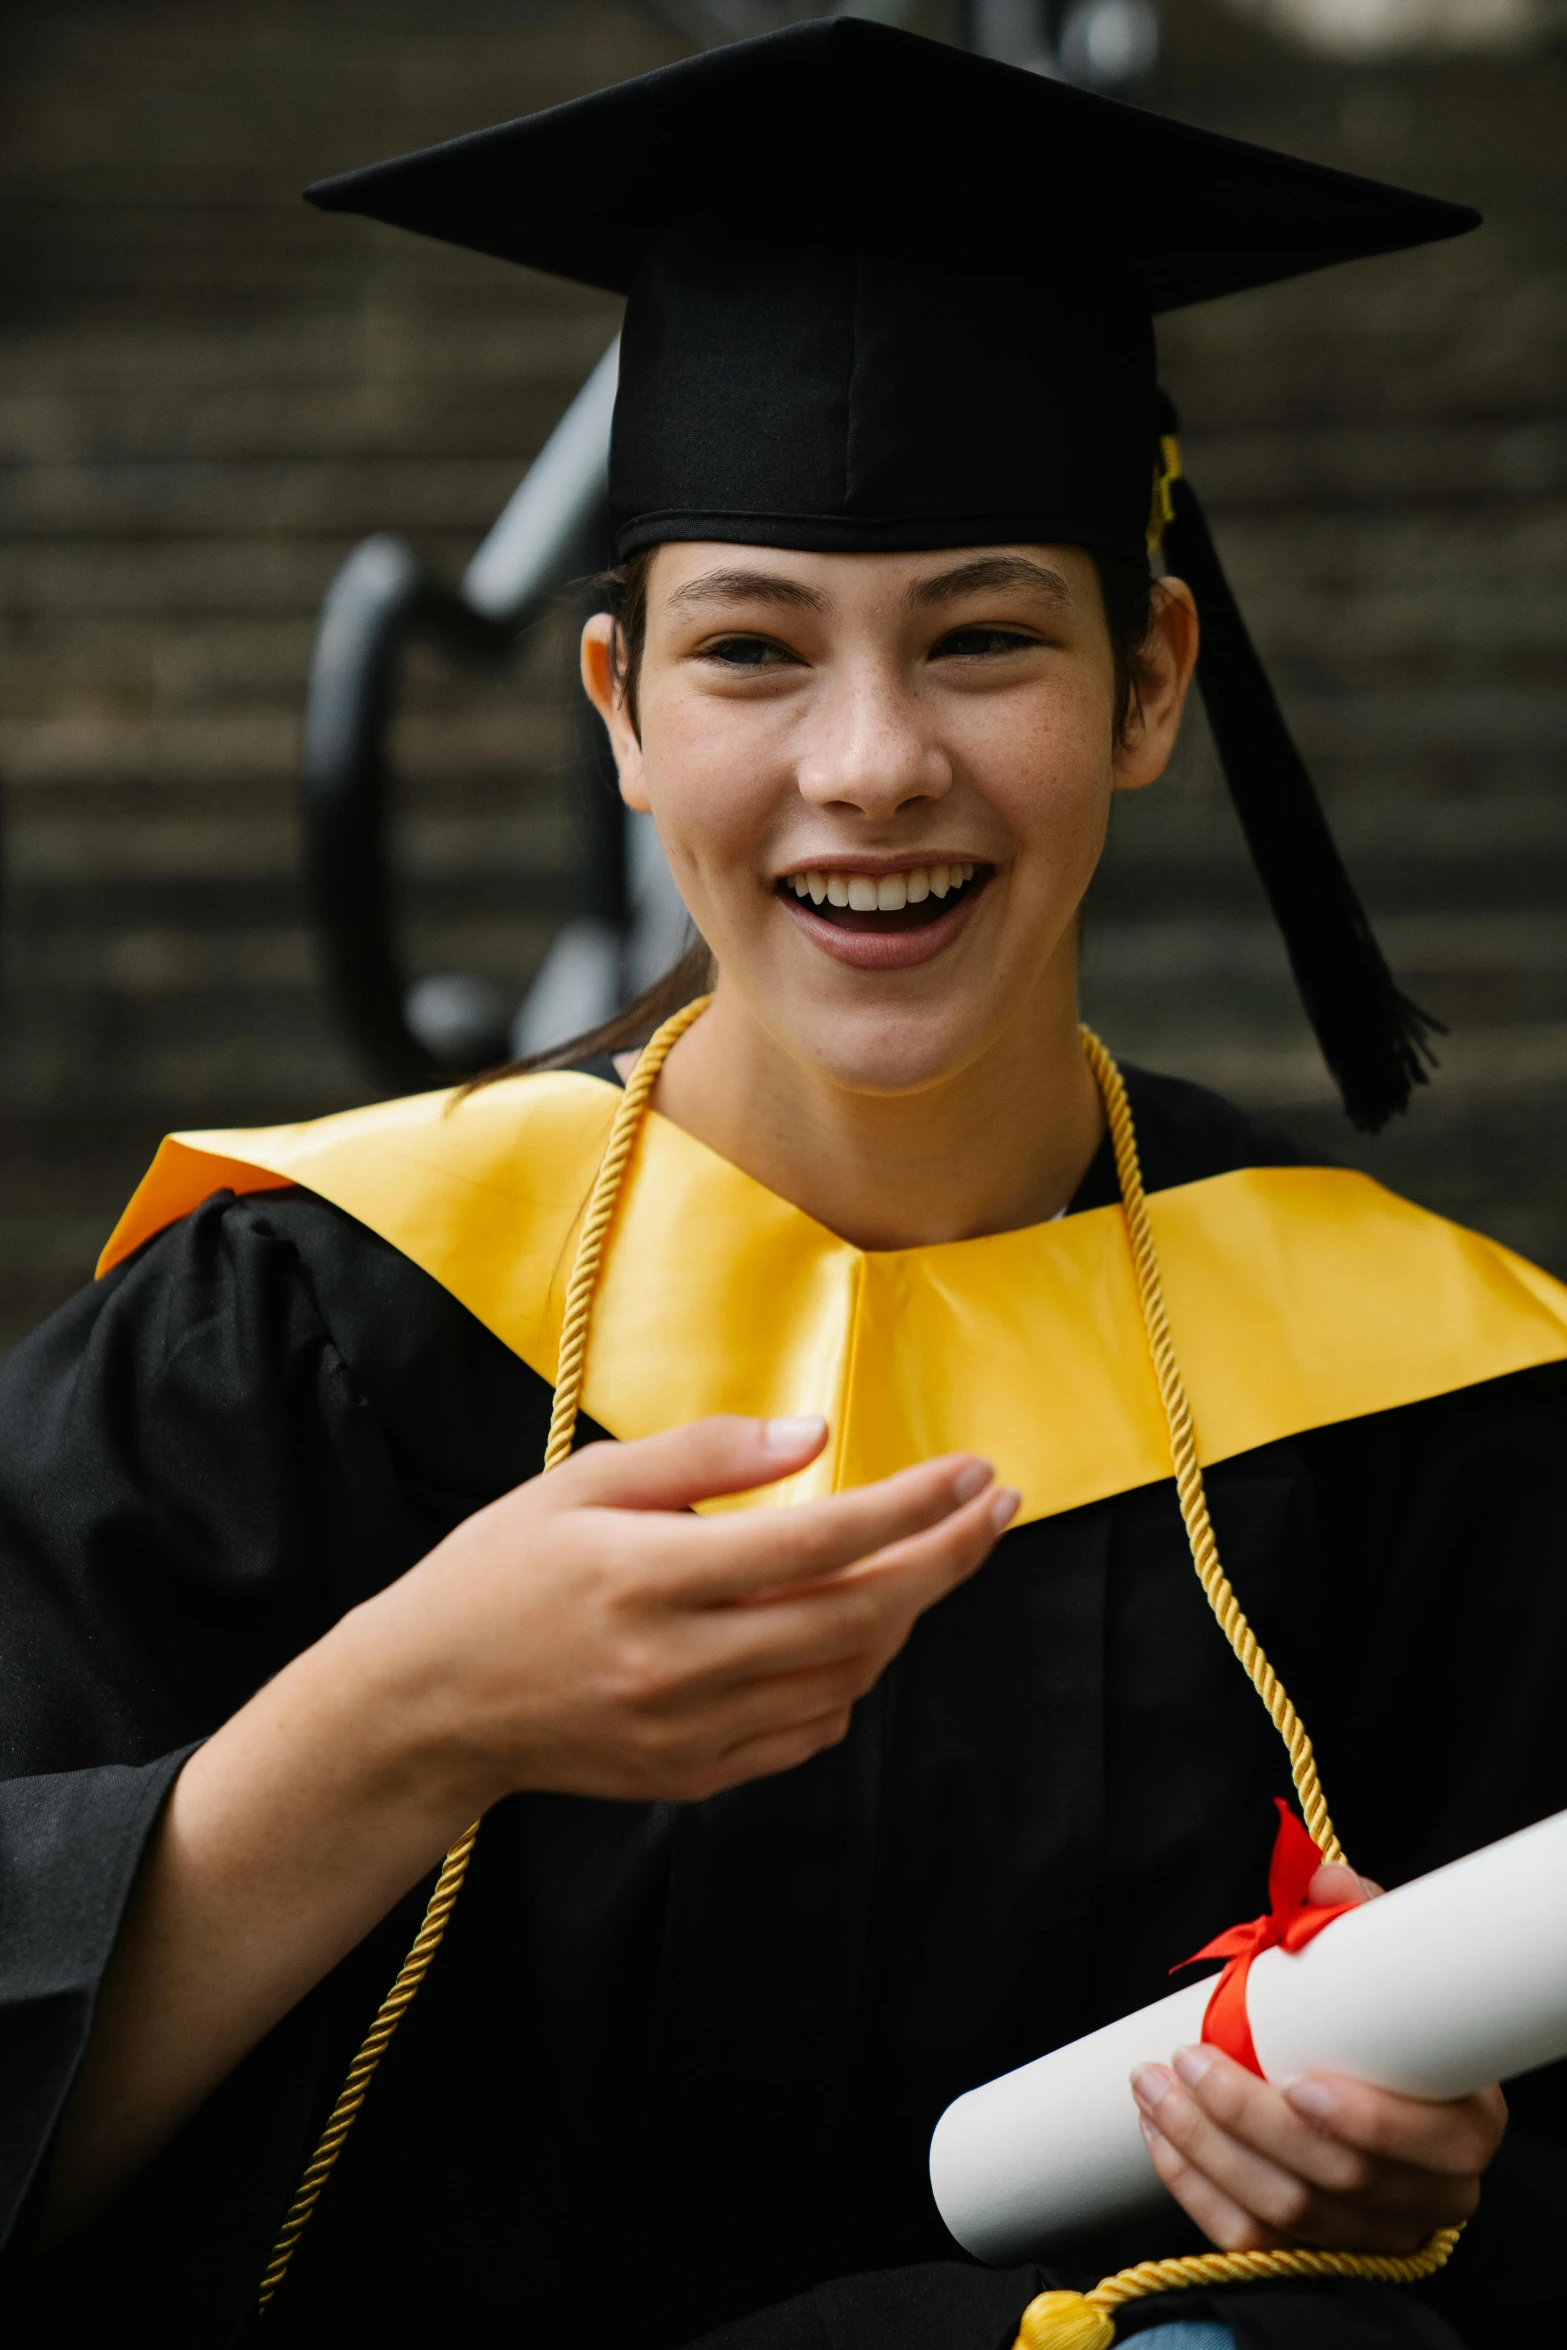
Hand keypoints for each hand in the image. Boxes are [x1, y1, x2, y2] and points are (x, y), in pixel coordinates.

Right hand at [357, 1412, 1017, 1808]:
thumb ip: (704, 1456)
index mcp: (647, 1577)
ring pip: (845, 1677)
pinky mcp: (693, 1774)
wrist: (428, 1703)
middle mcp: (676, 1664)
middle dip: (944, 1560)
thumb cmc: (500, 1575)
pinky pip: (808, 1729)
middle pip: (856, 1616)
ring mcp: (689, 1731)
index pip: (816, 1540)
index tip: (973, 1472)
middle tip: (995, 1509)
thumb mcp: (582, 1483)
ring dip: (905, 1614)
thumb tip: (814, 1433)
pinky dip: (851, 1675)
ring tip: (923, 1555)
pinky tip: (852, 1627)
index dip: (911, 1506)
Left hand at [1130, 1866, 1506, 2253]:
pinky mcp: (1315, 2256)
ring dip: (1206, 2148)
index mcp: (1466, 2125)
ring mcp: (1373, 2235)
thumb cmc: (1374, 2025)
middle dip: (1249, 2120)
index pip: (1432, 2144)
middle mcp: (1431, 2194)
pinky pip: (1249, 2242)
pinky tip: (1159, 2133)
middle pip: (1341, 2180)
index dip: (1367, 2124)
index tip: (1296, 2084)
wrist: (1352, 2080)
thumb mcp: (1378, 1965)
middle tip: (1188, 2059)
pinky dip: (1194, 2187)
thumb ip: (1354, 1919)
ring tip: (1153, 2085)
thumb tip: (1322, 1877)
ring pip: (1287, 2215)